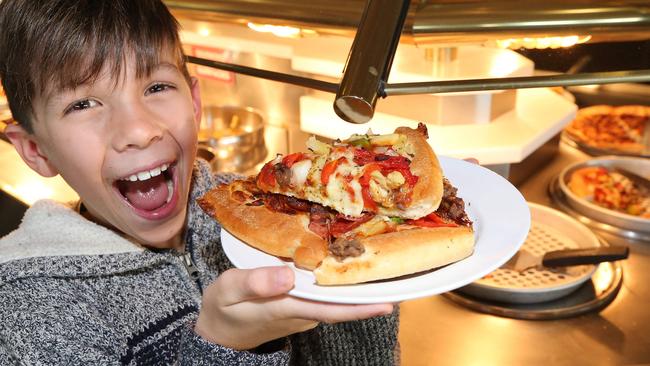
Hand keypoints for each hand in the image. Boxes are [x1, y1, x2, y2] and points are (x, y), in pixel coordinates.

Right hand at [194, 266, 393, 349]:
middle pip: (343, 303)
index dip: (361, 306)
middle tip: (399, 271)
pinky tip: (348, 261)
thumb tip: (287, 274)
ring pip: (337, 297)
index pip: (332, 309)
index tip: (388, 302)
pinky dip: (341, 281)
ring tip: (381, 260)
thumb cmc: (224, 308)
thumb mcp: (228, 290)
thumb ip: (255, 282)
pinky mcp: (301, 305)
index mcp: (288, 306)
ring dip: (359, 284)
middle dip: (371, 291)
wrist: (219, 332)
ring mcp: (304, 310)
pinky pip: (327, 294)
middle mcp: (303, 311)